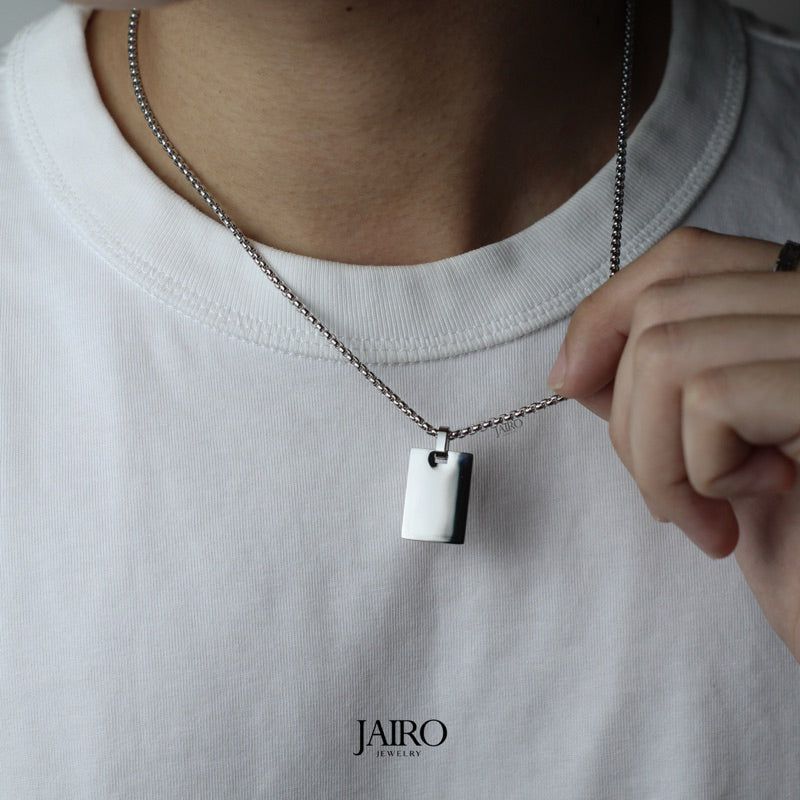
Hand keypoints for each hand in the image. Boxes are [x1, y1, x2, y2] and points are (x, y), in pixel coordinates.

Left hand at [548, 227, 799, 660]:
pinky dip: (700, 471)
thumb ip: (661, 389)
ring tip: (704, 521)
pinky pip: (709, 398)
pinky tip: (754, 507)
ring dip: (656, 458)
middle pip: (661, 306)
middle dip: (627, 415)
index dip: (607, 312)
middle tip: (668, 499)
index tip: (572, 383)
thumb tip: (577, 363)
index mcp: (795, 307)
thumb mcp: (717, 449)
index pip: (685, 255)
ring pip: (666, 352)